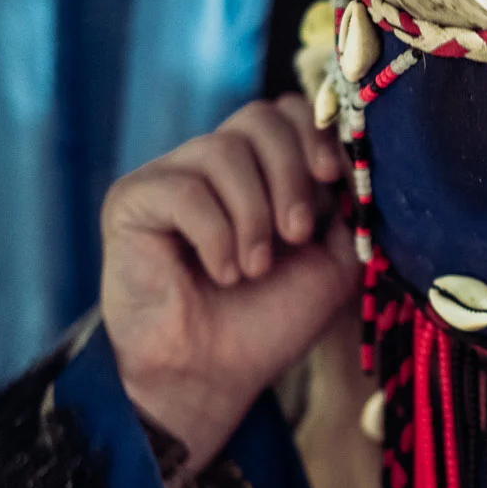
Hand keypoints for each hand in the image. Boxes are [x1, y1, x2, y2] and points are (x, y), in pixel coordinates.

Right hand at [100, 95, 359, 474]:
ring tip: (253, 268)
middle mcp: (215, 164)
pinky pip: (184, 189)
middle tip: (295, 236)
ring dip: (253, 215)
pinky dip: (215, 235)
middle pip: (260, 116)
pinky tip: (222, 273)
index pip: (287, 111)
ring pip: (223, 150)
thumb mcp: (332, 262)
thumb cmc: (268, 321)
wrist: (214, 376)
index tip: (332, 179)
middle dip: (290, 174)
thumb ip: (348, 209)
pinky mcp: (132, 201)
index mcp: (262, 171)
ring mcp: (171, 177)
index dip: (314, 134)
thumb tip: (354, 163)